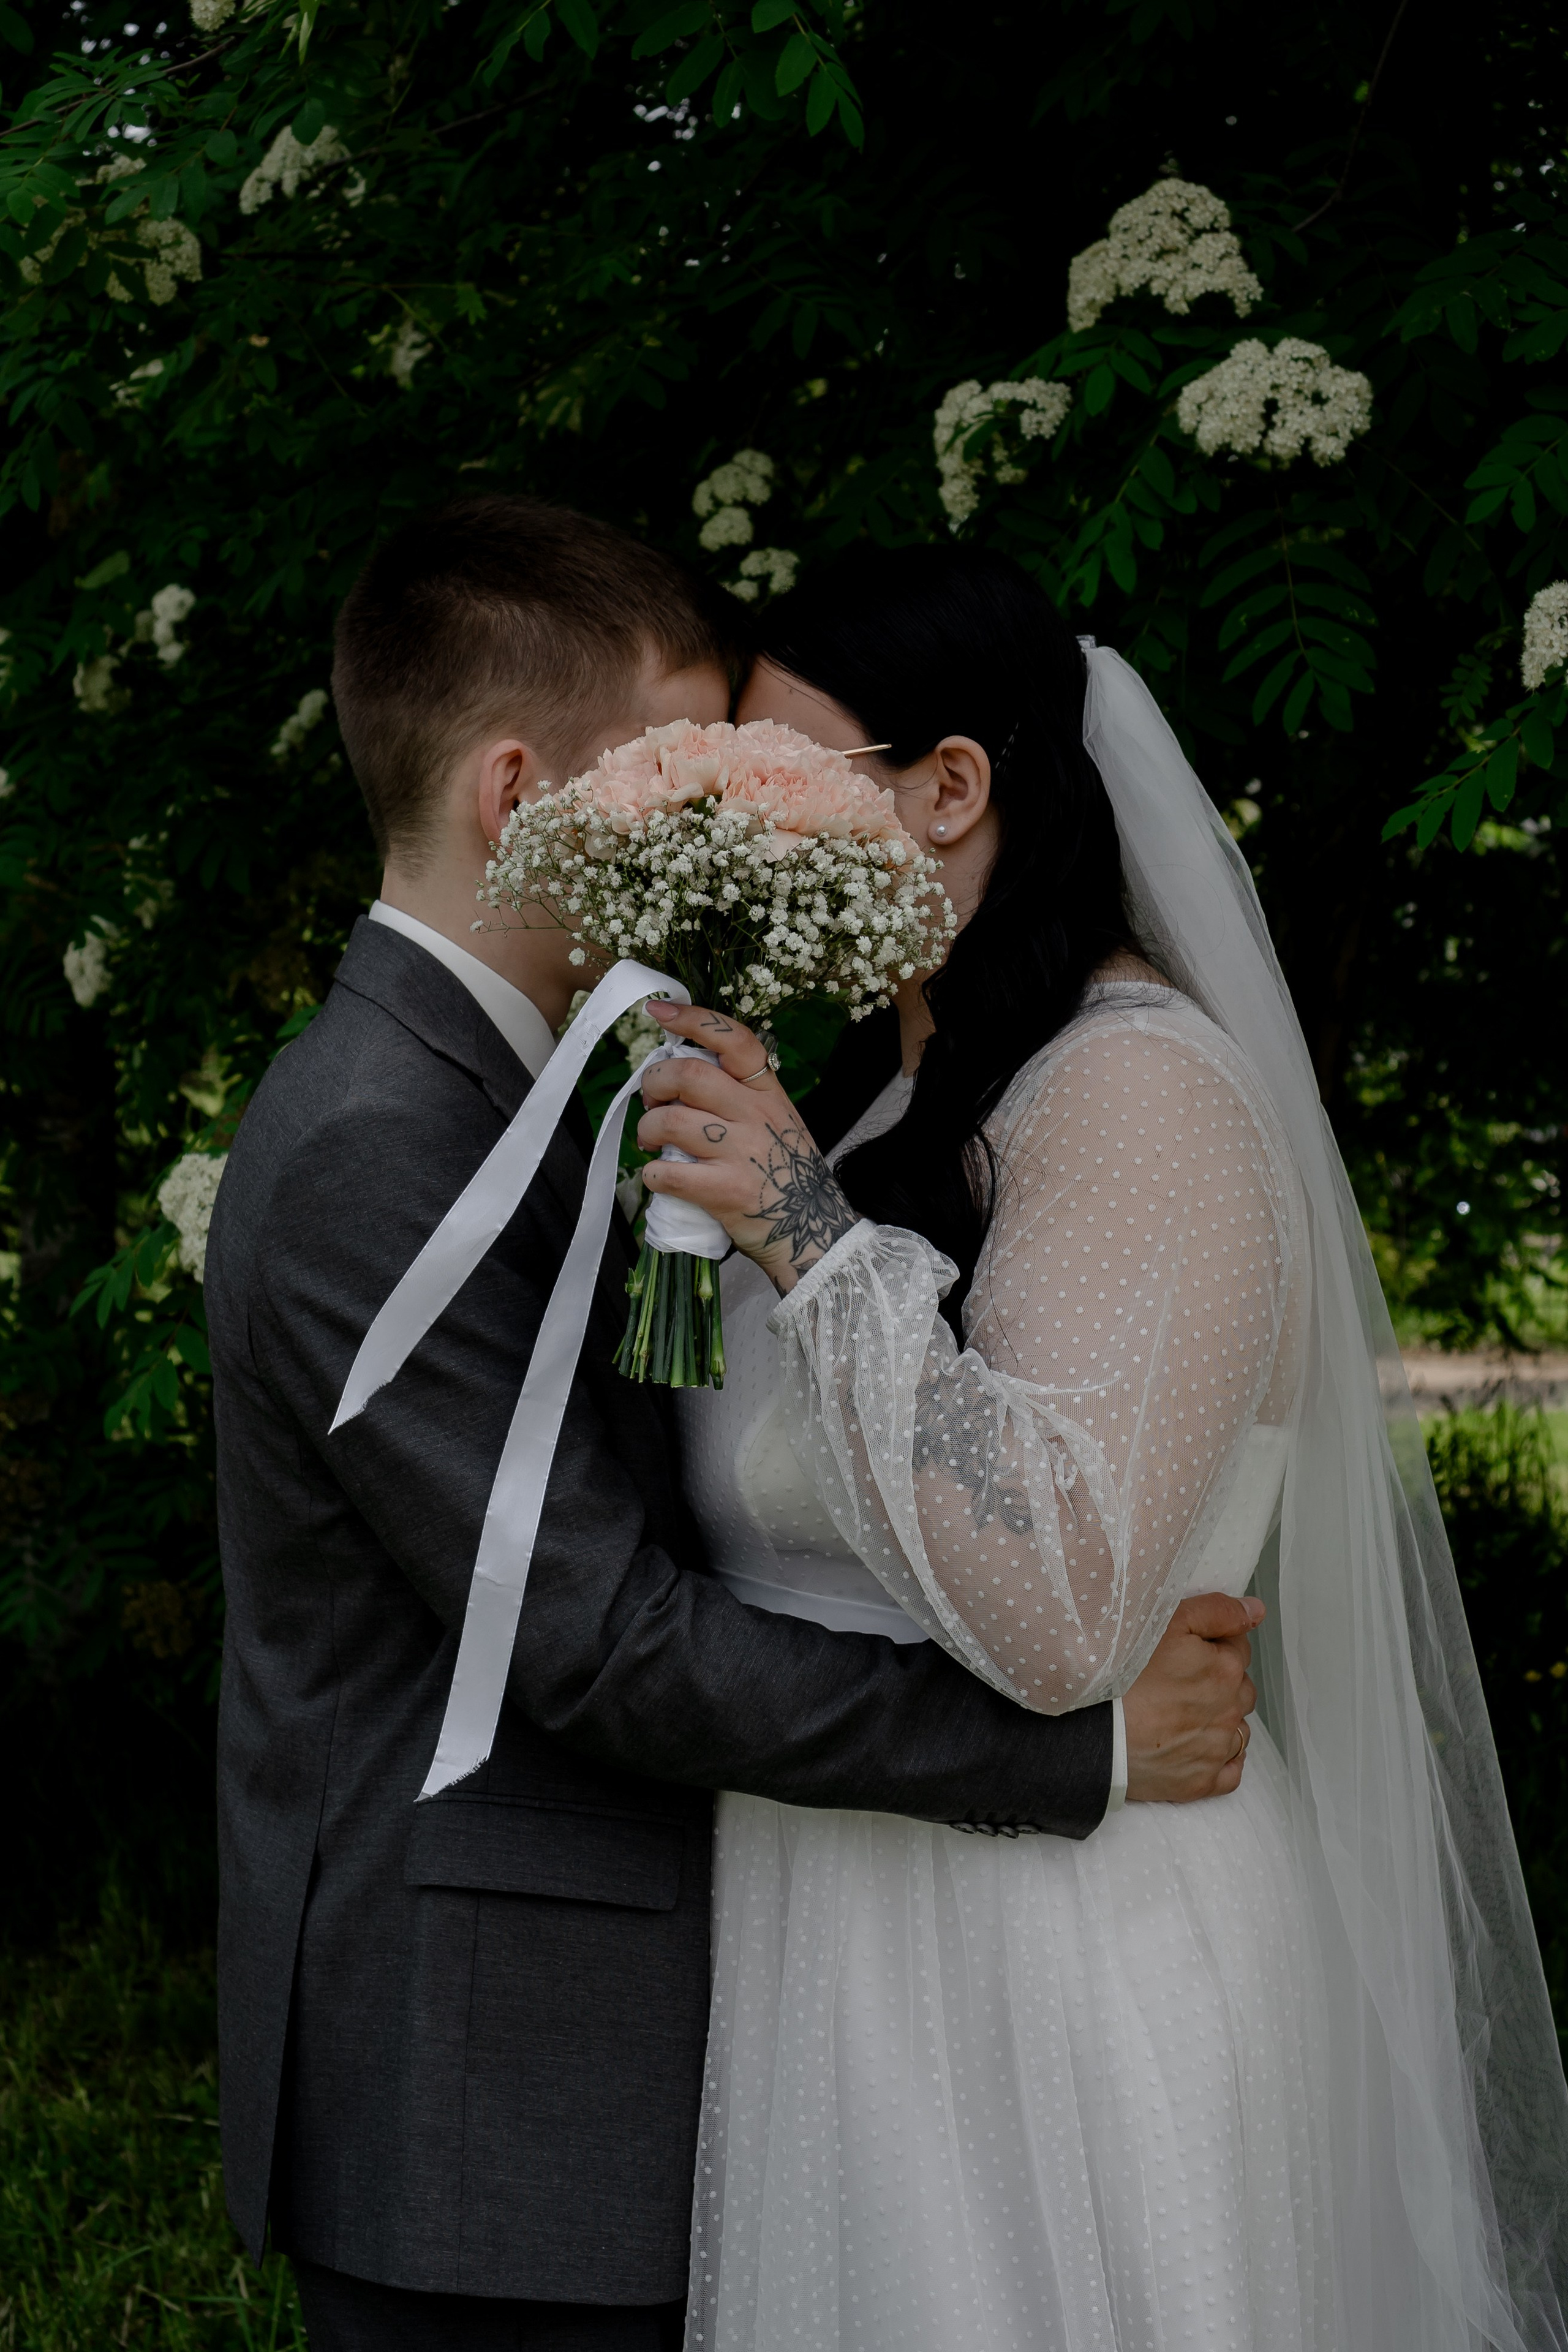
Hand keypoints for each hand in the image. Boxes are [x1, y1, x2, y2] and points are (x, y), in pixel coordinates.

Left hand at [636, 1001, 860, 1291]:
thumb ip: (739, 1096)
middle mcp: (756, 1115)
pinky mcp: (725, 1191)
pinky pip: (668, 1173)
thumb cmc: (787, 1176)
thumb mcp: (777, 1122)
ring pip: (671, 1121)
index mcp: (768, 1093)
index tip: (658, 1011)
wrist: (814, 1232)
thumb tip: (681, 1075)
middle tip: (651, 1101)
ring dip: (647, 1130)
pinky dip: (653, 1174)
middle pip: (688, 1075)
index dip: (691, 1019)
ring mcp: (741, 1153)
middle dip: (654, 1082)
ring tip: (650, 1142)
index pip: (733, 1039)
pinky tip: (660, 1177)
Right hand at [1121, 1591, 1262, 1802]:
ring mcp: (1216, 1750)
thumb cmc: (1124, 1672)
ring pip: (1237, 1729)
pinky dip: (1223, 1759)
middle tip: (1180, 1679)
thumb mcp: (1169, 1622)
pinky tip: (1200, 1747)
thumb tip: (1256, 1610)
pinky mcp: (1201, 1781)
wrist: (1092, 1730)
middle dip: (1221, 1681)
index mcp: (1226, 1670)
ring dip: (1221, 1719)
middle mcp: (1229, 1711)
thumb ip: (1217, 1612)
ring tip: (1183, 1713)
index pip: (1238, 1648)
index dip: (1213, 1643)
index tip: (1186, 1649)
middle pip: (1241, 1689)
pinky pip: (1231, 1771)